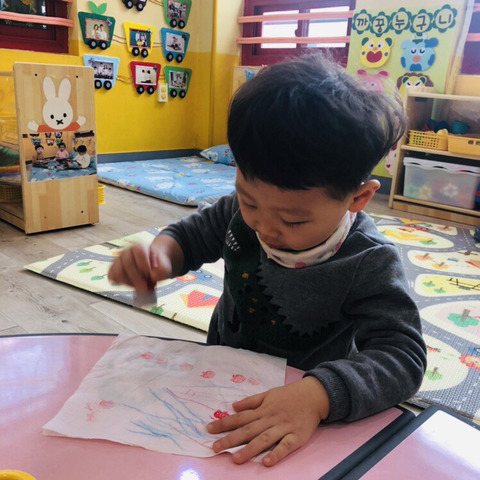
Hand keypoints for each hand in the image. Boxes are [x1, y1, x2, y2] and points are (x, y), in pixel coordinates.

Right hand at [108, 242, 172, 292]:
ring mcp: (118, 259)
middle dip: (137, 279)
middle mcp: (127, 251)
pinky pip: (113, 276)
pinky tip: (132, 284)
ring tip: (139, 285)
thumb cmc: (157, 266)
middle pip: (128, 264)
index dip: (144, 265)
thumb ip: (162, 270)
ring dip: (129, 282)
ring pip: (118, 271)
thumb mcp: (165, 267)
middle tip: (145, 288)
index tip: (150, 275)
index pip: (139, 252)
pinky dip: (121, 283)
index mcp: (140, 246)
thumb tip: (152, 277)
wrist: (152, 266)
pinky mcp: (113, 268)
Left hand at [207, 376, 329, 466]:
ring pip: (264, 439)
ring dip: (249, 449)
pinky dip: (276, 454)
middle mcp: (270, 418)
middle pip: (248, 430)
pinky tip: (266, 462)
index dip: (224, 423)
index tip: (209, 429)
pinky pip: (285, 446)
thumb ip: (251, 401)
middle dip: (231, 439)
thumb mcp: (268, 393)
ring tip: (235, 459)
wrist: (314, 395)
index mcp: (263, 409)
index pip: (240, 417)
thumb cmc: (289, 395)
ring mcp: (283, 428)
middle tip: (215, 447)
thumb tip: (233, 406)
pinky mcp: (296, 437)